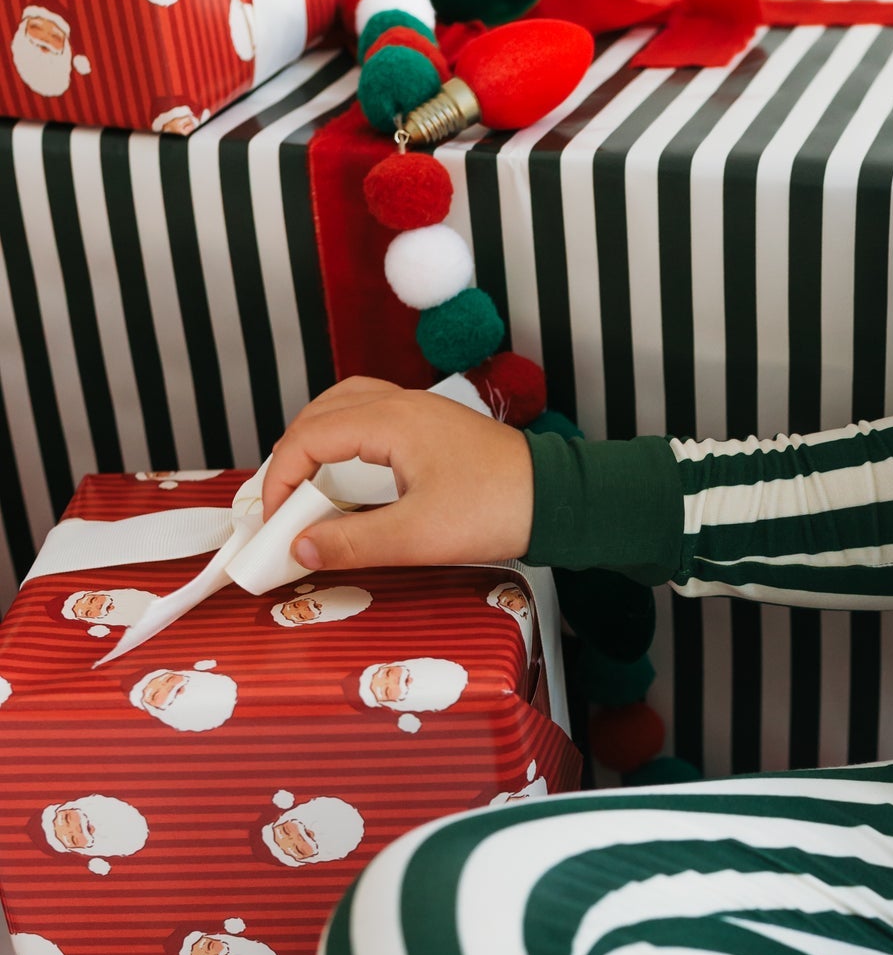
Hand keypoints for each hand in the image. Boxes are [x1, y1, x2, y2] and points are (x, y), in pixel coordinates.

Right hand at [260, 376, 535, 574]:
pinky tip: (348, 474)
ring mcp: (418, 412)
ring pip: (344, 409)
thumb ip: (353, 543)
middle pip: (319, 414)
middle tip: (282, 505)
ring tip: (306, 488)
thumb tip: (300, 550)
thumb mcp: (417, 537)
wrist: (558, 499)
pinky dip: (345, 442)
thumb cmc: (497, 509)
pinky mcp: (432, 428)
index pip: (307, 437)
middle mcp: (400, 404)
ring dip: (316, 444)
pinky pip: (371, 419)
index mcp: (390, 420)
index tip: (274, 521)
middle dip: (290, 458)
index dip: (279, 480)